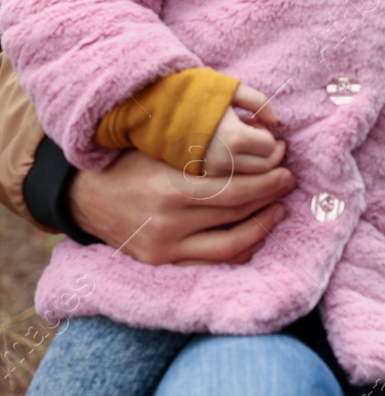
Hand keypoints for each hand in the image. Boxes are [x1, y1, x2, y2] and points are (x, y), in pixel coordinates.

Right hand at [69, 80, 294, 265]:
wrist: (85, 197)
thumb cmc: (130, 163)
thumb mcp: (162, 146)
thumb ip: (204, 147)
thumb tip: (259, 132)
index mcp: (170, 188)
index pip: (234, 188)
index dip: (267, 179)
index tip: (286, 166)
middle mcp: (168, 222)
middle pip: (237, 213)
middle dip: (270, 196)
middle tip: (288, 182)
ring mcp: (165, 247)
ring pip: (231, 244)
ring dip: (263, 226)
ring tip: (279, 208)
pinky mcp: (162, 263)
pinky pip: (213, 263)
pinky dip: (241, 251)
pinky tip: (257, 233)